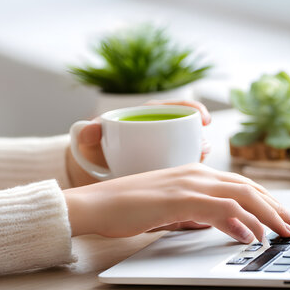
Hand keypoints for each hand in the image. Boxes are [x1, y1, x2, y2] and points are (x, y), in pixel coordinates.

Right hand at [63, 163, 289, 242]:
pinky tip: (250, 237)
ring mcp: (188, 184)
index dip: (268, 200)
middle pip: (249, 188)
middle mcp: (197, 174)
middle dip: (277, 207)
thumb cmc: (129, 207)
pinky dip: (238, 222)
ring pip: (240, 196)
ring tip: (283, 232)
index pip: (242, 185)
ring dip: (266, 215)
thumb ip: (198, 214)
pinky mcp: (178, 199)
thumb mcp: (172, 209)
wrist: (95, 204)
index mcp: (196, 174)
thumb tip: (224, 225)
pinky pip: (217, 209)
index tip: (286, 216)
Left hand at [66, 100, 212, 187]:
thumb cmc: (96, 148)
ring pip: (189, 150)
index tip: (202, 118)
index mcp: (148, 116)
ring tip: (197, 163)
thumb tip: (87, 130)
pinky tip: (190, 183)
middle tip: (203, 147)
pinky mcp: (166, 170)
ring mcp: (166, 151)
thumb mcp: (89, 139)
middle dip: (202, 137)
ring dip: (199, 155)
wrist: (93, 171)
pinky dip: (190, 175)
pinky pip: (182, 170)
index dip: (194, 109)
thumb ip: (86, 133)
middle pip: (189, 130)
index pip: (177, 107)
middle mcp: (162, 131)